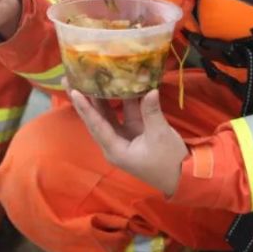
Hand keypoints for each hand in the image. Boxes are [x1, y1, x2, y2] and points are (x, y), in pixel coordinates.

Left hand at [67, 85, 187, 195]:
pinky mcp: (133, 131)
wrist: (183, 175)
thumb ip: (152, 112)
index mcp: (115, 149)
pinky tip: (115, 81)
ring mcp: (123, 136)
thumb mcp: (160, 136)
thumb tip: (149, 90)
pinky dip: (121, 98)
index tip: (74, 91)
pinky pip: (123, 111)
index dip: (85, 108)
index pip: (97, 125)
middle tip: (69, 78)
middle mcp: (114, 143)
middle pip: (96, 118)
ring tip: (86, 76)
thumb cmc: (168, 161)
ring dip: (99, 96)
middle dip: (84, 99)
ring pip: (107, 113)